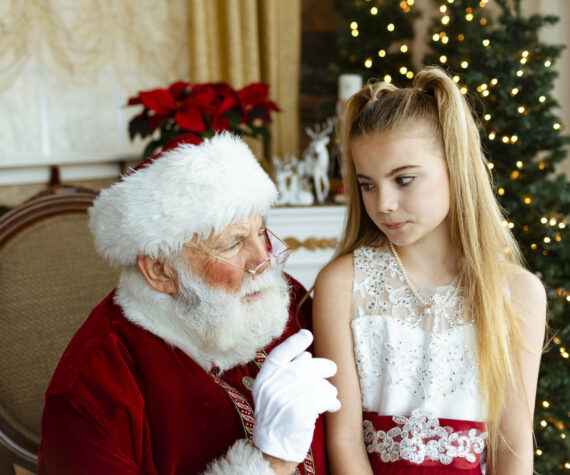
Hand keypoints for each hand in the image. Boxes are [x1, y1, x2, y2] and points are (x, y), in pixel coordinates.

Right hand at [252, 329, 340, 462]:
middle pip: (303, 367)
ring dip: (328, 389)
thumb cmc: (279, 416)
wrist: (274, 448)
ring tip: (330, 395)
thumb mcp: (274, 392)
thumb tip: (306, 355)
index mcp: (264, 379)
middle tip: (332, 368)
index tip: (307, 334)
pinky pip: (321, 398)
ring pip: (316, 383)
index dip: (293, 343)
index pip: (278, 355)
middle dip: (322, 366)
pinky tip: (332, 405)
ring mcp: (283, 400)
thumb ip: (286, 373)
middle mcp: (271, 388)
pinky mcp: (297, 413)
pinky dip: (330, 400)